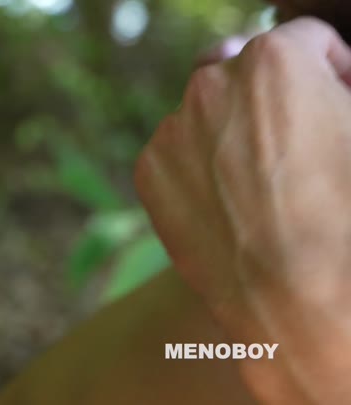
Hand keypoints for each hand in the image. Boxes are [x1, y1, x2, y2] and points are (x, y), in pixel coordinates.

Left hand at [135, 18, 350, 403]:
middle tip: (301, 145)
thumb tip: (330, 94)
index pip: (305, 39)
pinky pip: (179, 151)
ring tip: (265, 183)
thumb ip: (342, 90)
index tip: (342, 103)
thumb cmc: (349, 218)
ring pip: (208, 113)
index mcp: (274, 60)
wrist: (304, 303)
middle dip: (276, 98)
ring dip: (233, 130)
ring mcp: (173, 129)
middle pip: (247, 73)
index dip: (334, 71)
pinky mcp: (149, 171)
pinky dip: (200, 165)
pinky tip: (232, 202)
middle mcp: (210, 85)